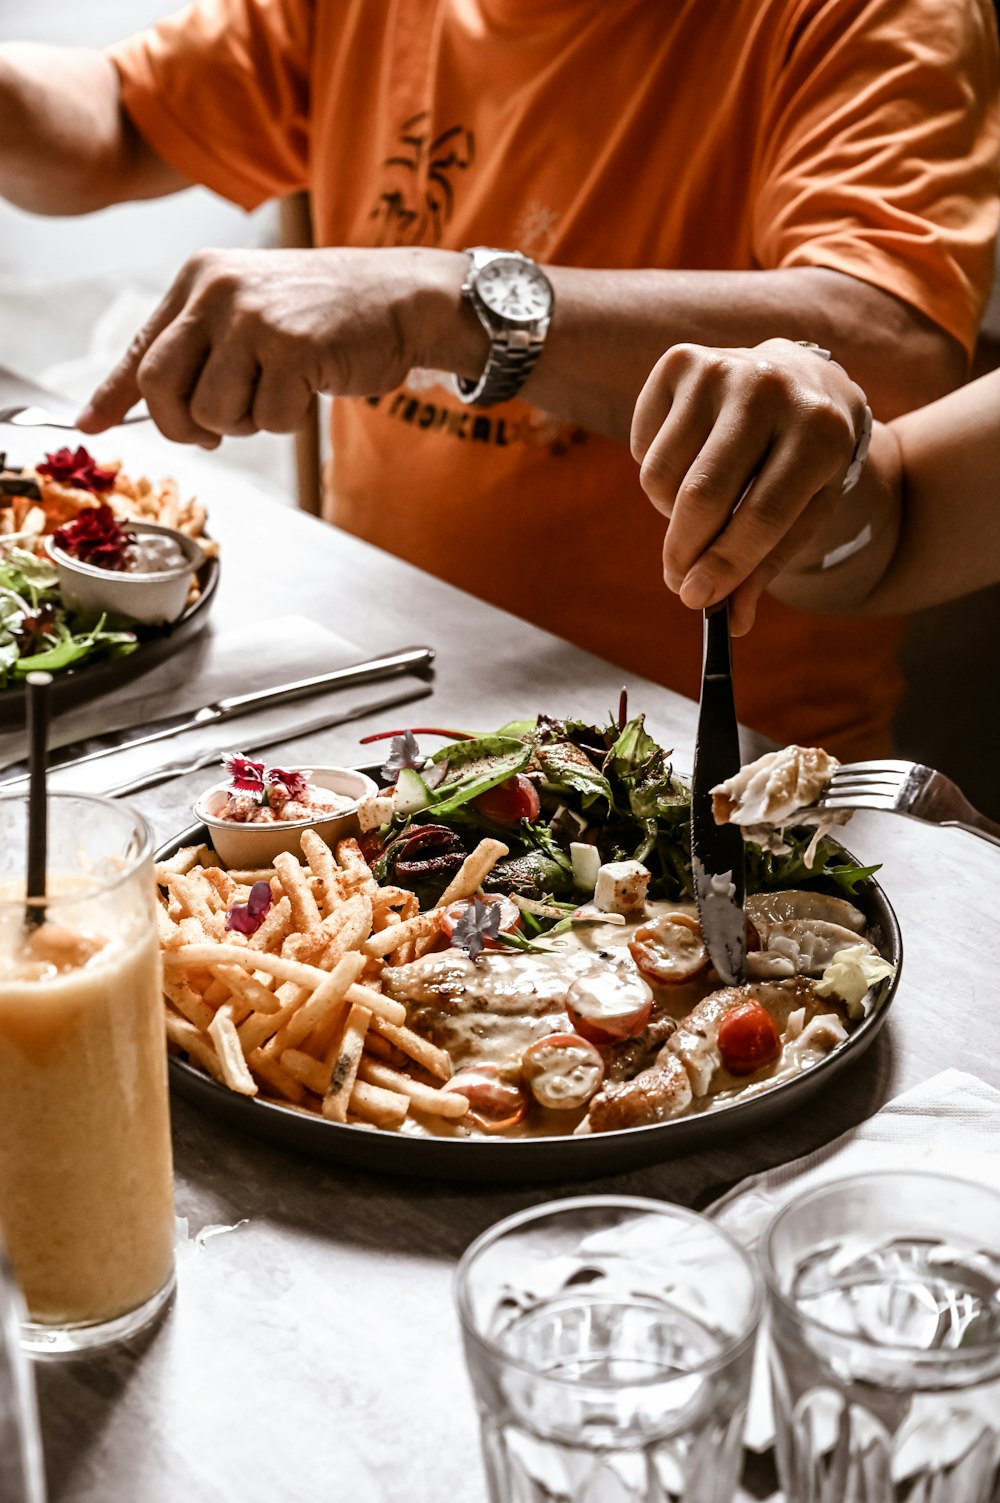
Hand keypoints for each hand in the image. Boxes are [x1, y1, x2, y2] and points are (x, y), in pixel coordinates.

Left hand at [76, 246, 462, 446]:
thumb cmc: (327, 314)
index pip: (142, 347)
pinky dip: (287, 421)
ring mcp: (254, 318)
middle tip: (211, 434)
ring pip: (213, 412)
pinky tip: (310, 388)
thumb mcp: (251, 313)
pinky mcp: (293, 349)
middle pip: (161, 386)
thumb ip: (201, 350)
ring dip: (244, 424)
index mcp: (200, 278)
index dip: (113, 394)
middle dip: (182, 426)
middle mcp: (218, 290)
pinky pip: (266, 419)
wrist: (400, 298)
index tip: (91, 424)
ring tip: (277, 394)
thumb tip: (145, 408)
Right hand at [630, 338, 868, 633]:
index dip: (725, 563)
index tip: (696, 598)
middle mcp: (771, 389)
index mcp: (820, 431)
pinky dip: (659, 474)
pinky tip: (691, 459)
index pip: (762, 513)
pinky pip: (643, 447)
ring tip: (701, 507)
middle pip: (703, 495)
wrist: (802, 383)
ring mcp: (722, 367)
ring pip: (662, 476)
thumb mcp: (804, 515)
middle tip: (679, 581)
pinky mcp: (681, 361)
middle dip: (684, 551)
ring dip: (671, 512)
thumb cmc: (802, 464)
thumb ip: (765, 567)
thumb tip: (729, 621)